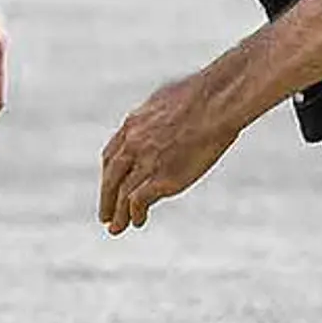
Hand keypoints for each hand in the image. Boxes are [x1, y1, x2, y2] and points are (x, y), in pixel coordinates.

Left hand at [98, 70, 241, 233]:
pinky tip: (139, 221)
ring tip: (117, 228)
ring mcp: (146, 161)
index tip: (110, 184)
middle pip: (112, 176)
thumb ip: (162, 113)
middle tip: (105, 215)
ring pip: (122, 193)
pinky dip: (136, 213)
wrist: (216, 101)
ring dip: (118, 214)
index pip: (112, 154)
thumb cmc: (205, 94)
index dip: (109, 173)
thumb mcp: (171, 98)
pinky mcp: (162, 177)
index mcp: (134, 123)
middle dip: (107, 197)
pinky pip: (138, 201)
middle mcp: (133, 143)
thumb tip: (169, 114)